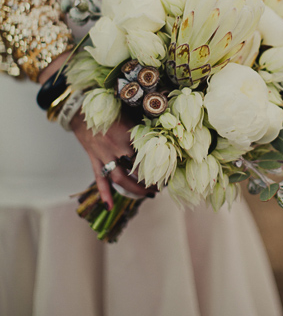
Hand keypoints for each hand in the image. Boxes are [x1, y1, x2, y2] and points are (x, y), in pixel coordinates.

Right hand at [39, 54, 154, 209]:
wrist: (80, 109)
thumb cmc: (108, 108)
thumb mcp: (129, 114)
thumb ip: (142, 125)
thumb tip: (162, 131)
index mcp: (128, 136)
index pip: (147, 154)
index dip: (158, 164)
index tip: (169, 169)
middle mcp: (116, 148)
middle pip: (135, 170)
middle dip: (149, 180)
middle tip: (160, 186)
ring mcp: (104, 156)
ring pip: (119, 178)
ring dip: (133, 189)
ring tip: (147, 195)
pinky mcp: (94, 160)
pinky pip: (99, 179)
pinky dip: (104, 193)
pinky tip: (109, 206)